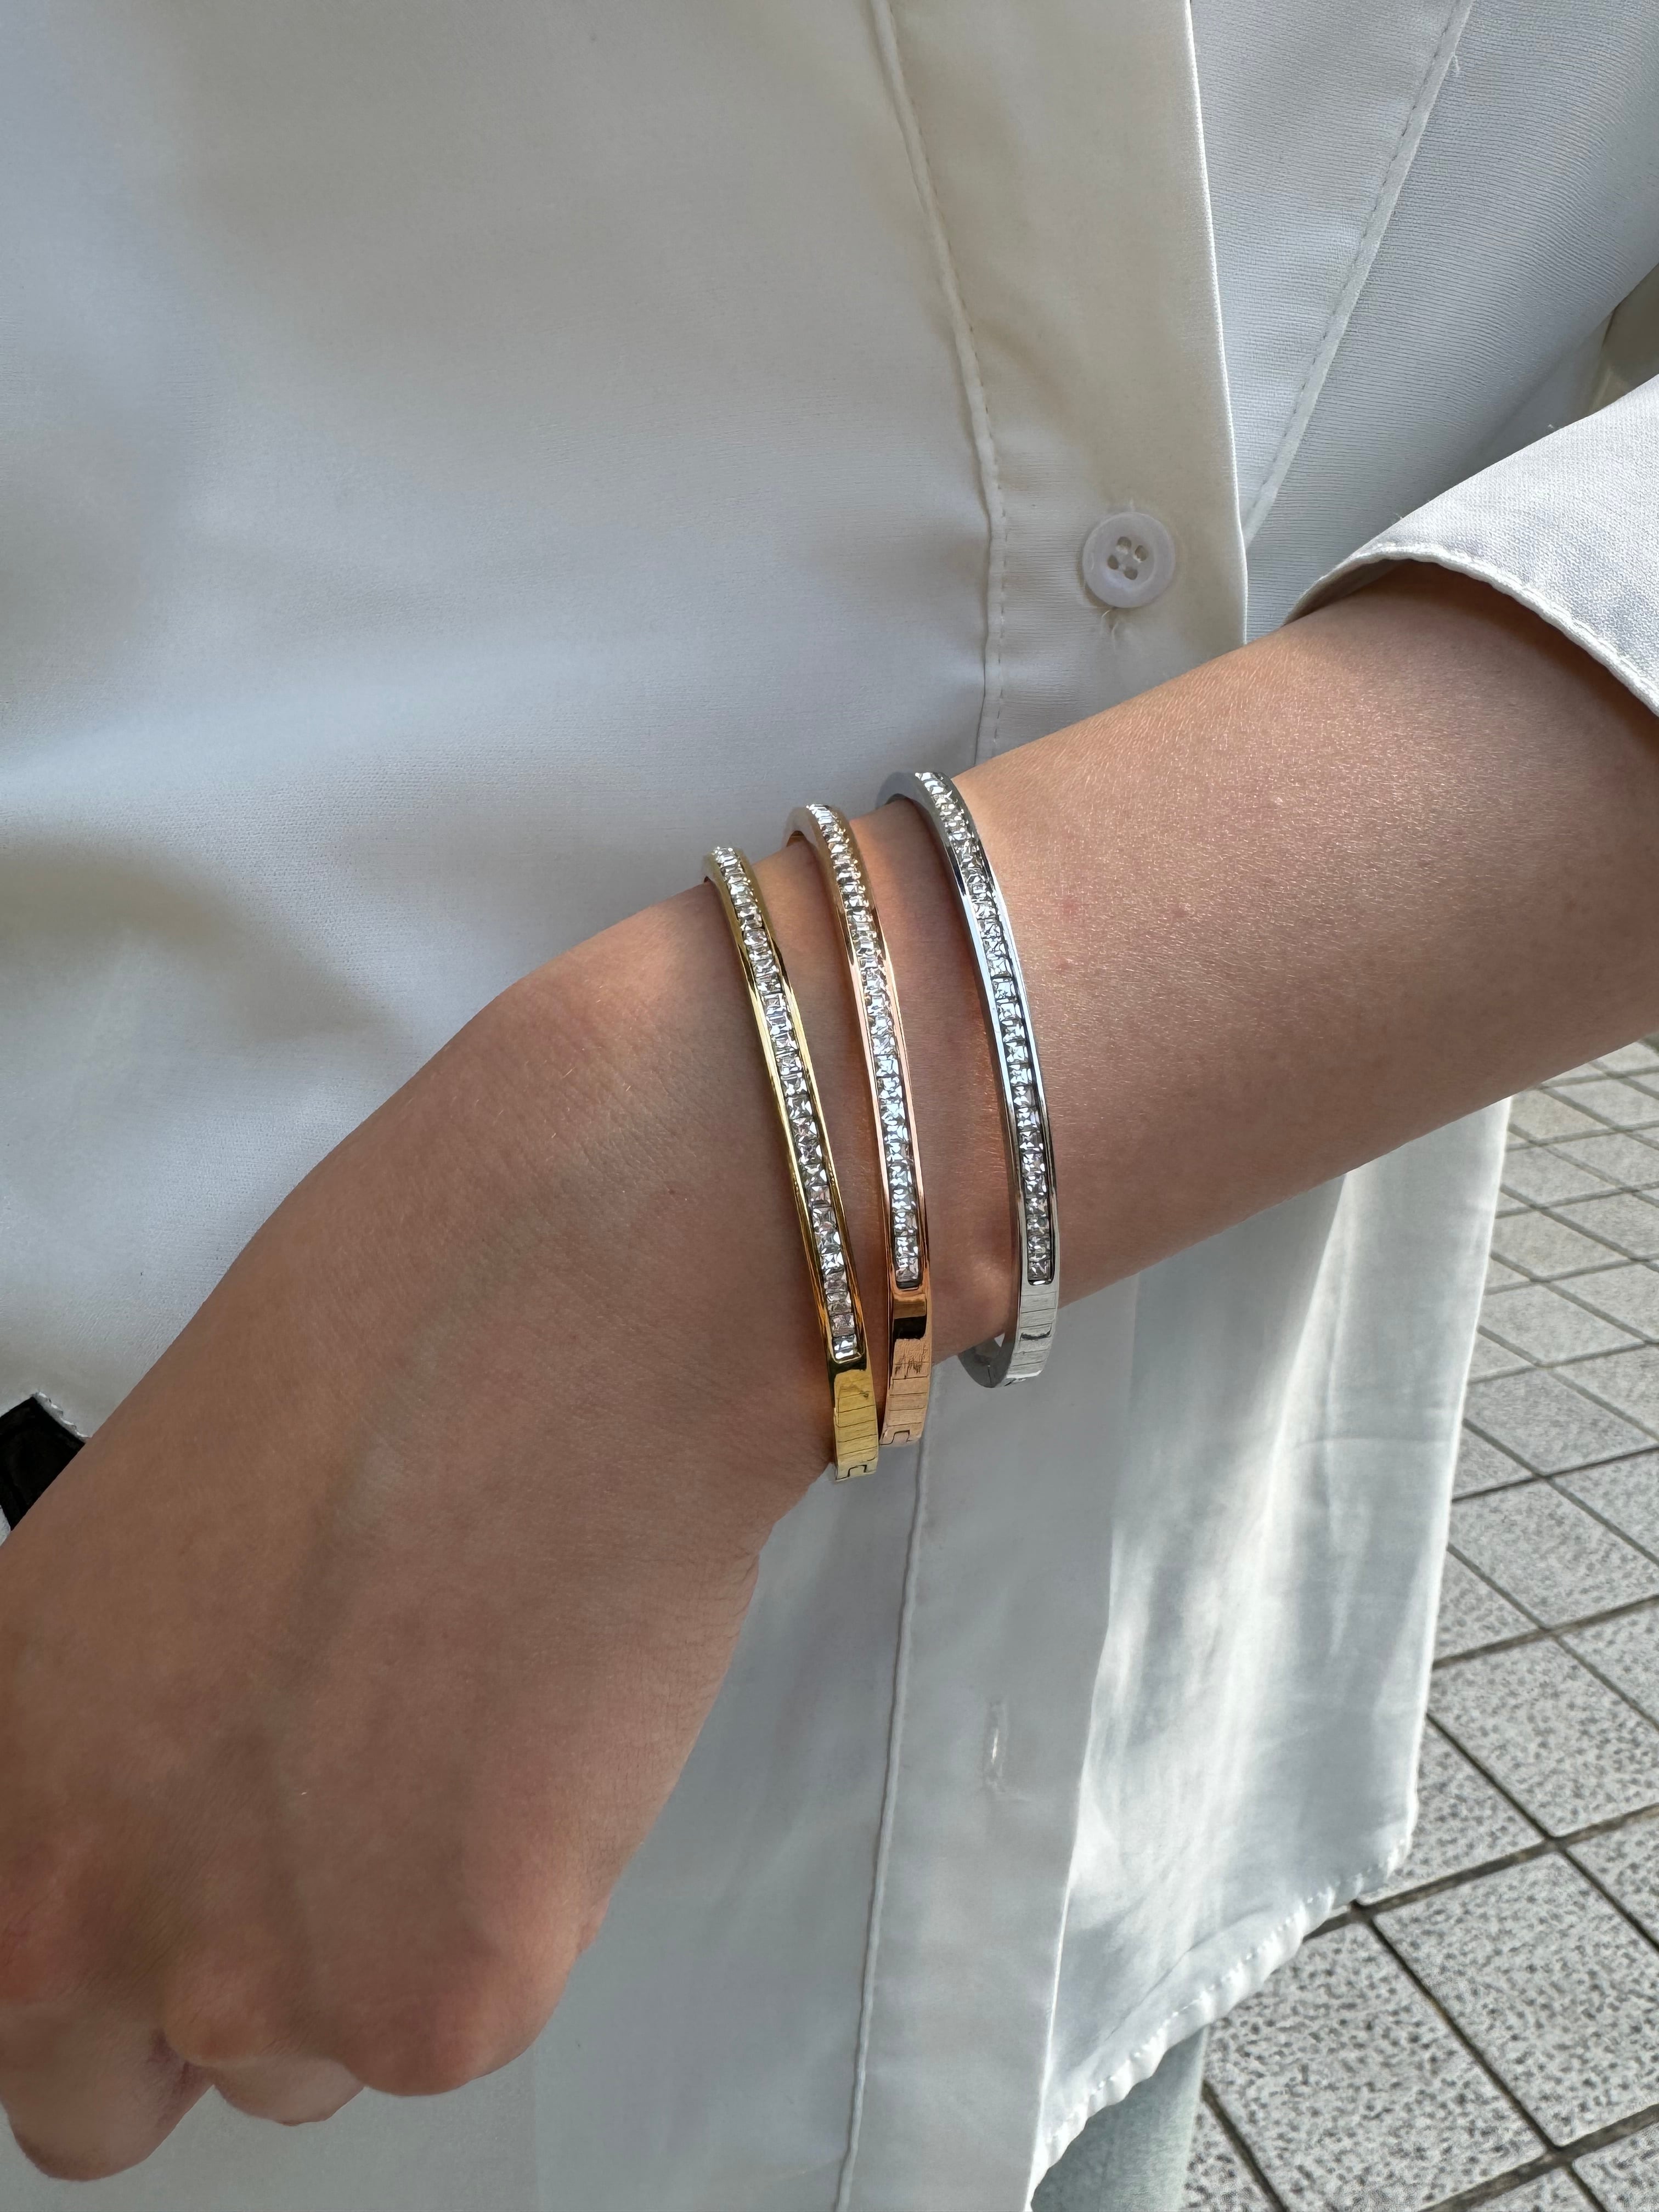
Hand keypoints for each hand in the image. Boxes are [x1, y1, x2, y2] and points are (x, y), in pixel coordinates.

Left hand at [0, 880, 885, 2179]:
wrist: (565, 1310)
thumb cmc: (388, 1346)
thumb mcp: (146, 1535)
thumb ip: (117, 1725)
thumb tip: (188, 1796)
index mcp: (2, 1766)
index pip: (4, 1986)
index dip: (105, 1938)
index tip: (191, 1886)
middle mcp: (80, 1907)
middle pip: (106, 2092)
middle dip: (213, 1995)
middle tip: (337, 1834)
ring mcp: (260, 1978)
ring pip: (317, 2057)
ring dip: (384, 1946)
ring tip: (469, 1733)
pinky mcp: (446, 2001)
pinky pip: (471, 2015)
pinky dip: (525, 1910)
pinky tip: (546, 1738)